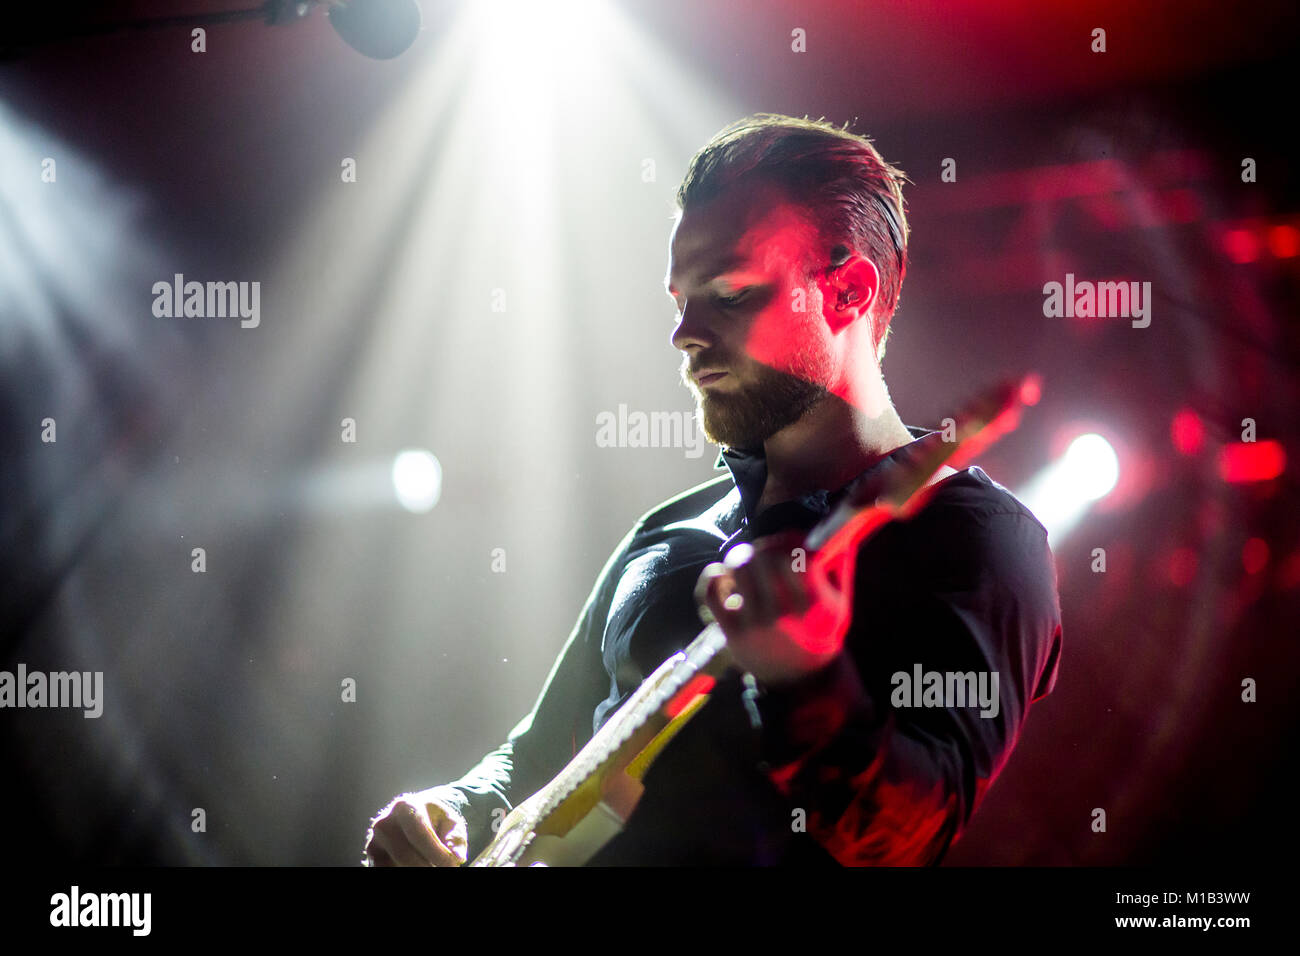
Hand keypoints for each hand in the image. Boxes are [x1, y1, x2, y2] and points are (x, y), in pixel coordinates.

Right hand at [364, 789, 467, 866]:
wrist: (414, 814)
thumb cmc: (435, 818)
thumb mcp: (451, 822)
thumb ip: (456, 838)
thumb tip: (457, 857)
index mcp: (404, 807)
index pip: (420, 835)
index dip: (437, 854)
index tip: (452, 865)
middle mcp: (384, 823)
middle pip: (406, 856)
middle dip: (428, 867)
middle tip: (445, 868)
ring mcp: (374, 841)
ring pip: (398, 866)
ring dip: (419, 868)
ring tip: (431, 862)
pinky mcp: (372, 856)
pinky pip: (388, 869)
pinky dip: (405, 869)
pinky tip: (420, 863)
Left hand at [695, 530, 851, 686]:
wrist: (800, 679)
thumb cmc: (820, 632)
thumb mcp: (841, 604)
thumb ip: (840, 565)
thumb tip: (841, 527)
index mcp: (813, 604)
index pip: (796, 554)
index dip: (791, 540)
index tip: (791, 545)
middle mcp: (783, 613)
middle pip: (765, 555)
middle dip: (765, 546)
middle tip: (767, 552)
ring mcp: (755, 623)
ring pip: (739, 566)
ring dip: (741, 557)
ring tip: (748, 563)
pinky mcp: (732, 632)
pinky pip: (711, 592)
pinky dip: (714, 576)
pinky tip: (724, 576)